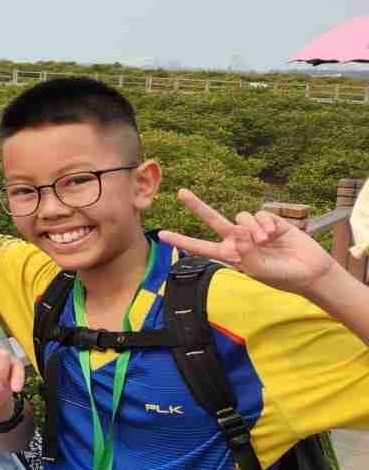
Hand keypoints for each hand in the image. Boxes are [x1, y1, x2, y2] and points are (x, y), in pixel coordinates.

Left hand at [160, 189, 338, 295]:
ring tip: (265, 241)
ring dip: (252, 228)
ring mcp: (252, 229)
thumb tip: (238, 231)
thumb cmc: (280, 276)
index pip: (200, 246)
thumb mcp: (258, 270)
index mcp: (229, 254)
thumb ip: (245, 252)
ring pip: (241, 217)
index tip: (161, 235)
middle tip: (181, 193)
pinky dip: (265, 224)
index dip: (182, 241)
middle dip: (197, 205)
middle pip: (212, 219)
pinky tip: (274, 234)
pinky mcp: (269, 221)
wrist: (308, 270)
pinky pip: (260, 214)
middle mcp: (237, 239)